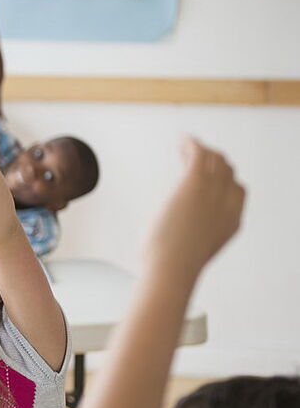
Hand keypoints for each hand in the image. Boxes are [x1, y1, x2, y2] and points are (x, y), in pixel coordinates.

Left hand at [144, 137, 244, 280]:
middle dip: (212, 161)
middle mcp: (227, 203)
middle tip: (190, 158)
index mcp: (232, 221)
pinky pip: (199, 153)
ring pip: (216, 159)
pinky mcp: (195, 183)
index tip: (207, 174)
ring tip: (183, 149)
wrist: (172, 267)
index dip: (224, 178)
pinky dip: (191, 143)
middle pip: (228, 171)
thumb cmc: (172, 266)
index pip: (238, 190)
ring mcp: (213, 192)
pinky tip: (182, 140)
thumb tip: (169, 239)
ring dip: (201, 151)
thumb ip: (189, 239)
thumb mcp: (188, 251)